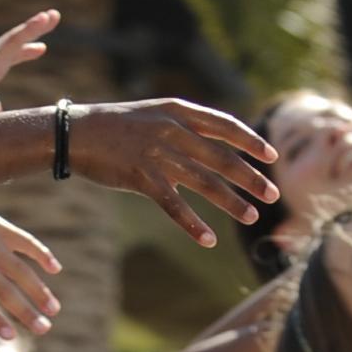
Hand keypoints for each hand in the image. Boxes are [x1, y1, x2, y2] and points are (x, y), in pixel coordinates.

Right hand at [0, 10, 58, 120]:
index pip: (5, 61)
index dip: (23, 54)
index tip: (39, 49)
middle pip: (13, 45)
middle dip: (31, 36)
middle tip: (48, 22)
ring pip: (17, 38)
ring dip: (35, 26)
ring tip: (53, 16)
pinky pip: (16, 39)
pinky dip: (31, 28)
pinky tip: (45, 19)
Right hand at [66, 99, 278, 246]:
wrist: (77, 131)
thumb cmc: (117, 125)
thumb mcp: (155, 114)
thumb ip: (184, 127)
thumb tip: (214, 144)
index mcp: (179, 112)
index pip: (225, 126)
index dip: (251, 142)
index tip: (271, 156)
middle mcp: (173, 131)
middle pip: (223, 158)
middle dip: (251, 178)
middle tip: (274, 194)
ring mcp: (158, 155)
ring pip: (205, 183)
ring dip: (232, 202)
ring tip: (252, 216)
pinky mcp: (142, 178)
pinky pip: (173, 205)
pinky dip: (192, 224)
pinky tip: (209, 239)